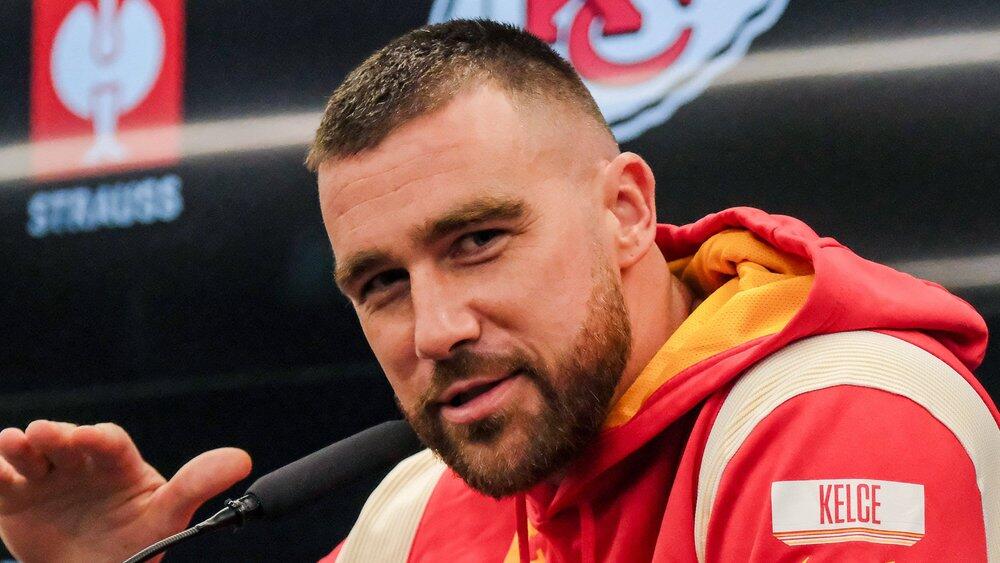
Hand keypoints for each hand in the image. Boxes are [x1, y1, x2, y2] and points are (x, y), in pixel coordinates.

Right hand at [0, 420, 251, 562]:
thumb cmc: (136, 539)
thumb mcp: (166, 516)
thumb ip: (197, 486)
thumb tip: (242, 460)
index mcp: (117, 464)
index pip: (108, 441)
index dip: (96, 436)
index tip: (87, 437)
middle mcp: (79, 463)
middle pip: (64, 440)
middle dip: (54, 434)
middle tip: (41, 434)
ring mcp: (45, 479)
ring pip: (28, 454)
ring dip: (18, 446)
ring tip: (13, 444)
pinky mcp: (14, 498)